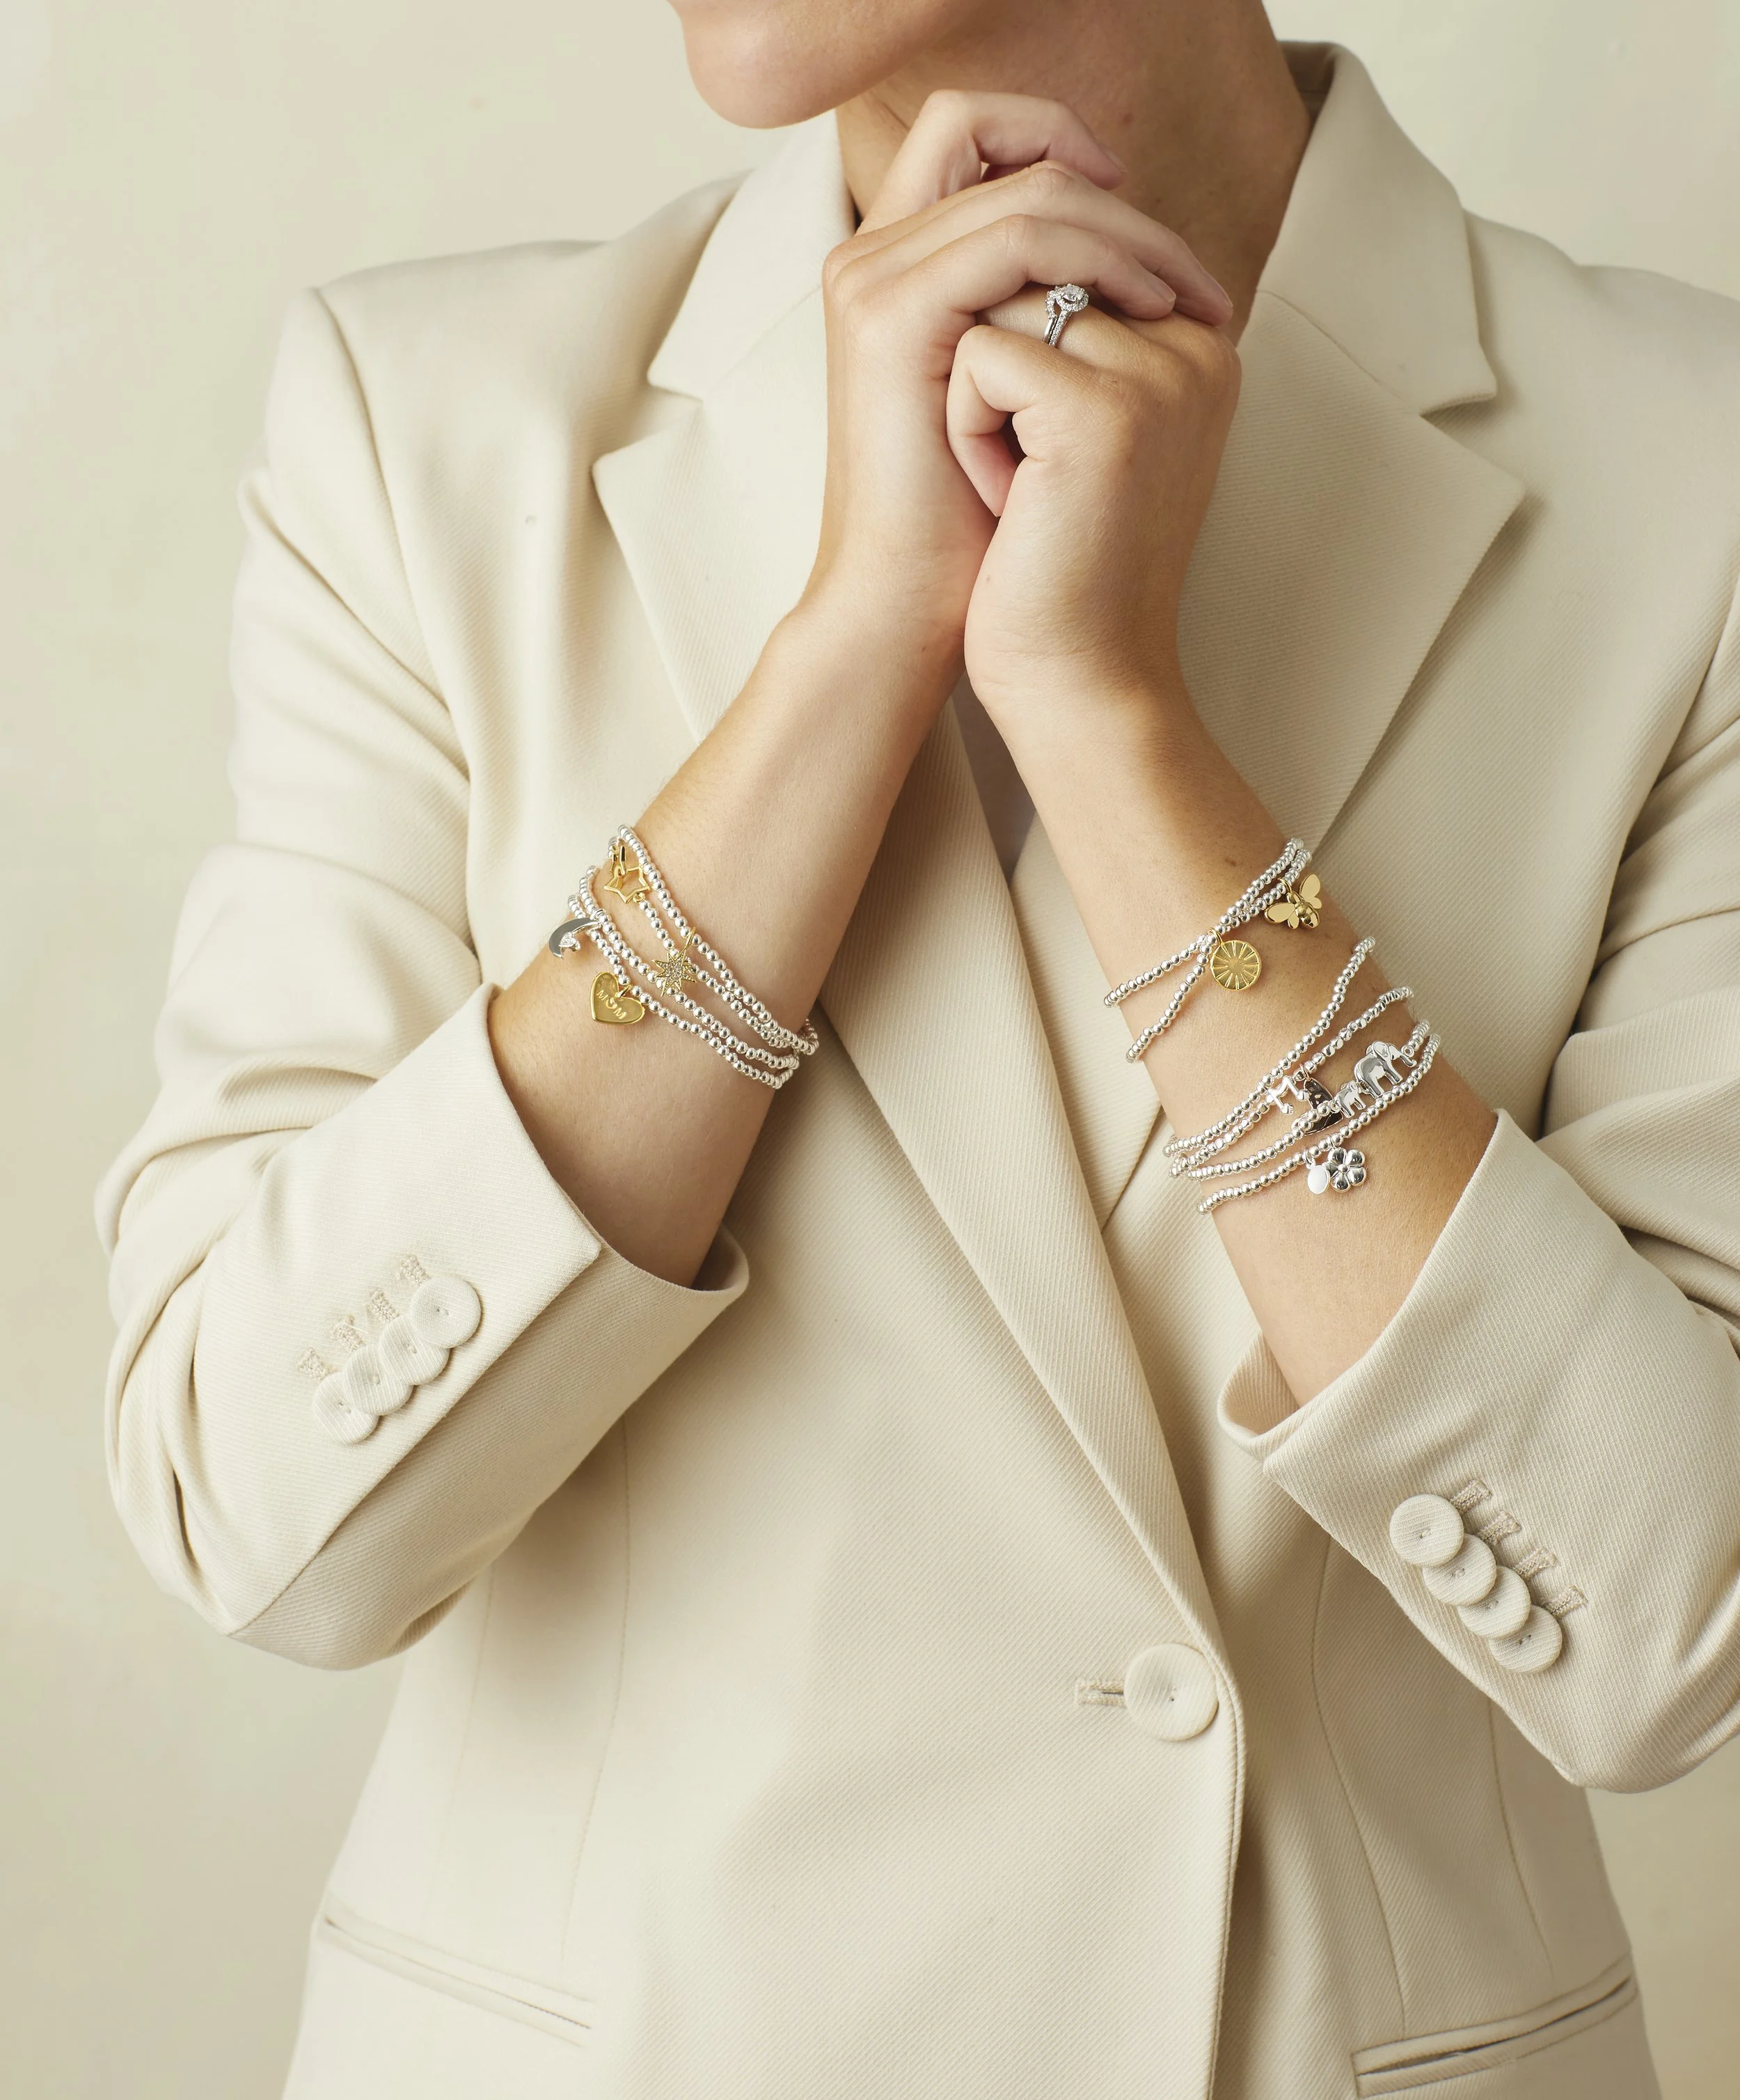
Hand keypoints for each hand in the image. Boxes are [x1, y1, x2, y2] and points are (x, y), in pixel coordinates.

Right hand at [797, 90, 1230, 719]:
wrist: (905, 606)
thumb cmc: (966, 528)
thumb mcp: (1014, 404)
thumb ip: (1043, 320)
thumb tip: (1141, 272)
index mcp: (893, 270)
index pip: (976, 139)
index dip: (1067, 155)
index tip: (1150, 241)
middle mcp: (872, 257)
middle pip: (1003, 141)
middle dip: (1116, 198)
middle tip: (1189, 273)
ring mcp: (875, 280)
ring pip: (1025, 188)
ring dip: (1123, 234)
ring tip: (1180, 300)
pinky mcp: (893, 315)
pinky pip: (1013, 237)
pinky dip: (1092, 262)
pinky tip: (1145, 314)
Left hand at [948, 261, 1241, 741]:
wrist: (1074, 685)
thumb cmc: (1054, 571)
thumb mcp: (1068, 432)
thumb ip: (1066, 335)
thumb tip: (1005, 245)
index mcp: (1194, 347)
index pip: (1062, 263)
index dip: (1013, 362)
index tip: (1049, 466)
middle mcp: (1193, 347)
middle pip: (1032, 272)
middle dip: (994, 374)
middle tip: (1031, 485)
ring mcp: (1156, 373)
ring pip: (1001, 307)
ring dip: (978, 402)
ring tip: (1022, 492)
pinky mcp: (1103, 407)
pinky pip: (980, 357)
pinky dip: (967, 432)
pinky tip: (1007, 502)